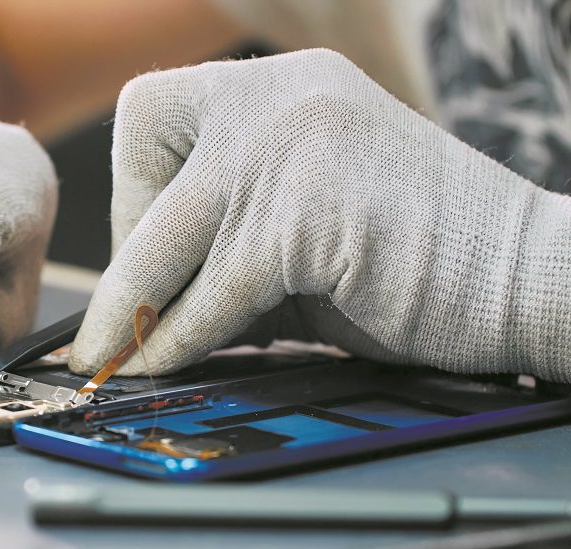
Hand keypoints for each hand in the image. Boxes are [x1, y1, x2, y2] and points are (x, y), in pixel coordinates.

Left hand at [70, 49, 569, 380]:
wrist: (525, 279)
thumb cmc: (408, 262)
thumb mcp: (293, 229)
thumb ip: (218, 244)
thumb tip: (131, 304)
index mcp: (278, 84)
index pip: (149, 111)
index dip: (135, 187)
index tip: (150, 250)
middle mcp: (280, 92)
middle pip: (142, 152)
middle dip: (127, 245)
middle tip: (127, 313)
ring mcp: (294, 144)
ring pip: (168, 233)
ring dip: (136, 308)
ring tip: (126, 357)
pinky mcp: (308, 212)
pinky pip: (213, 284)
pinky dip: (184, 335)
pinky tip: (174, 361)